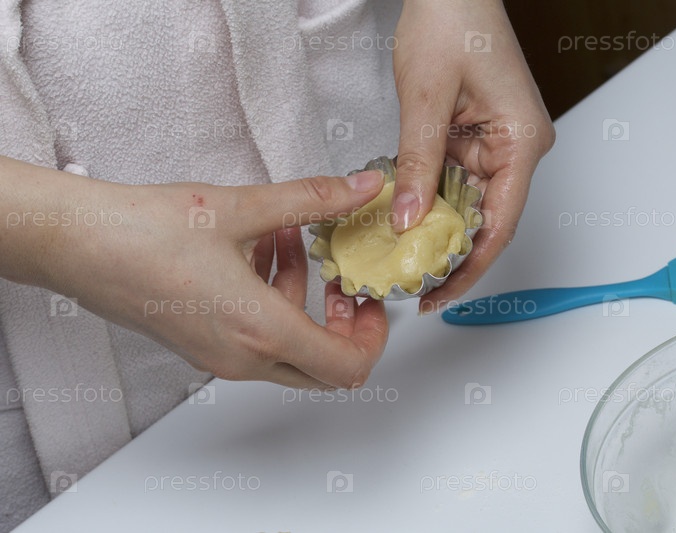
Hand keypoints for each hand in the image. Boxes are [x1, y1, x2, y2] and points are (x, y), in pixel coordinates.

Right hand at [0, 156, 387, 387]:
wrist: (77, 244)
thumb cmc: (146, 233)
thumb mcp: (244, 208)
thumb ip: (313, 200)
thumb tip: (361, 189)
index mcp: (260, 331)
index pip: (345, 366)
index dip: (372, 337)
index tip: (369, 300)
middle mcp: (243, 357)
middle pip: (322, 366)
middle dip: (342, 323)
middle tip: (340, 278)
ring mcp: (220, 357)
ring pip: (288, 346)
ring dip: (300, 296)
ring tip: (288, 238)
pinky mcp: (202, 345)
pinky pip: (256, 335)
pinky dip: (270, 298)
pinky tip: (258, 247)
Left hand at [391, 0, 555, 310]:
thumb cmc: (451, 20)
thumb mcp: (425, 98)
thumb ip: (418, 164)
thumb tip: (409, 221)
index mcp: (522, 142)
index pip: (499, 225)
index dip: (468, 268)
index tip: (437, 295)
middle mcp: (517, 149)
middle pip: (486, 221)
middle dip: (447, 254)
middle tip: (409, 284)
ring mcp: (498, 144)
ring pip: (467, 204)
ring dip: (435, 229)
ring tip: (400, 259)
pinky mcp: (477, 137)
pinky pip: (455, 181)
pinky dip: (430, 199)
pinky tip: (404, 217)